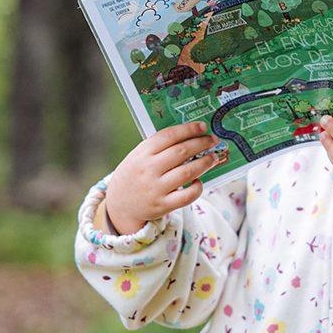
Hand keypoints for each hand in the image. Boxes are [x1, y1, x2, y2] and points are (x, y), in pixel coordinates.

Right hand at [103, 122, 221, 234]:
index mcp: (142, 153)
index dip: (188, 129)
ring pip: (187, 172)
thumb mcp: (137, 156)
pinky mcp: (163, 205)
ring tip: (213, 158)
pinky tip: (199, 181)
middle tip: (213, 140)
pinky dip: (197, 187)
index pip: (169, 135)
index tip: (202, 126)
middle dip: (201, 143)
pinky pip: (187, 196)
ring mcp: (156, 188)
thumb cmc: (133, 175)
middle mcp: (149, 169)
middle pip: (181, 151)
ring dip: (205, 163)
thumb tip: (188, 136)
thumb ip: (157, 147)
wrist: (120, 204)